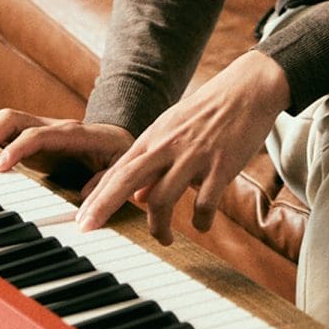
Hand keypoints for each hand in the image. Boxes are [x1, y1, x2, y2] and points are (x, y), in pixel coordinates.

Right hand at [0, 109, 132, 175]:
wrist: (118, 137)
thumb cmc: (118, 154)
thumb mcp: (121, 168)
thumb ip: (107, 182)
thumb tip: (87, 199)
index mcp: (72, 134)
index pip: (37, 135)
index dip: (17, 148)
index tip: (0, 167)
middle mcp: (50, 126)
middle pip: (12, 118)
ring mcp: (37, 128)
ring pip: (2, 120)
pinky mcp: (27, 135)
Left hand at [76, 50, 290, 245]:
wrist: (247, 89)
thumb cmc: (208, 112)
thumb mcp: (174, 132)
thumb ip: (154, 163)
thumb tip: (139, 198)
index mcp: (155, 137)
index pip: (118, 170)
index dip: (97, 195)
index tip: (81, 219)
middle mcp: (168, 145)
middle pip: (127, 179)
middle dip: (103, 205)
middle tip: (88, 229)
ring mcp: (194, 155)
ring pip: (162, 198)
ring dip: (158, 227)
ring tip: (164, 238)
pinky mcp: (222, 165)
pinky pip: (204, 203)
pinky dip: (200, 220)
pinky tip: (201, 224)